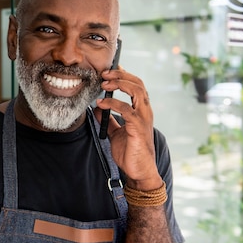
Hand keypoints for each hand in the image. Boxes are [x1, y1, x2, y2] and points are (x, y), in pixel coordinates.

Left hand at [95, 67, 162, 190]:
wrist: (138, 171)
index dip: (124, 75)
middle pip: (138, 84)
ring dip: (119, 84)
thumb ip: (109, 120)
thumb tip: (97, 109)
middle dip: (121, 75)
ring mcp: (144, 119)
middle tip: (104, 73)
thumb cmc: (130, 152)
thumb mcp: (116, 132)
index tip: (109, 70)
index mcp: (141, 111)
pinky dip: (113, 104)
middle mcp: (145, 111)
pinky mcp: (138, 128)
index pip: (136, 86)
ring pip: (137, 91)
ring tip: (104, 84)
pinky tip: (101, 104)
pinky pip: (127, 110)